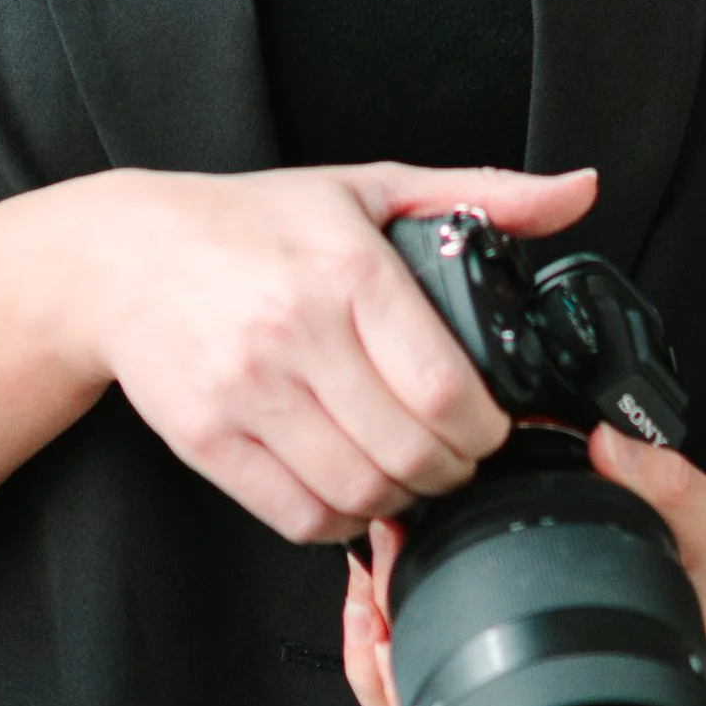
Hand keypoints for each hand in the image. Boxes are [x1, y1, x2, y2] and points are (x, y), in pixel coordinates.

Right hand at [82, 160, 595, 546]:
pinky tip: (346, 484)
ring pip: (360, 492)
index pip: (447, 389)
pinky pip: (298, 516)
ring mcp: (248, 391)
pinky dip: (337, 518)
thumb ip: (481, 193)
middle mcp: (297, 331)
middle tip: (453, 456)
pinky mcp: (207, 438)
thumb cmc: (253, 222)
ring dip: (397, 499)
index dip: (486, 429)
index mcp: (348, 270)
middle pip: (412, 454)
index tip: (488, 426)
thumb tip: (579, 190)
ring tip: (402, 471)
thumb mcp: (368, 187)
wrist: (125, 256)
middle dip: (451, 470)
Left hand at [342, 380, 705, 705]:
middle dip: (377, 655)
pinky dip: (424, 613)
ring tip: (372, 568)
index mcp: (593, 683)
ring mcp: (544, 673)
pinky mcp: (545, 633)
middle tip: (361, 578)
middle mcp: (557, 693)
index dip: (405, 673)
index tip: (377, 594)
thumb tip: (605, 441)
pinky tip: (408, 563)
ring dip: (389, 635)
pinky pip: (464, 650)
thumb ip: (664, 482)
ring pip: (434, 697)